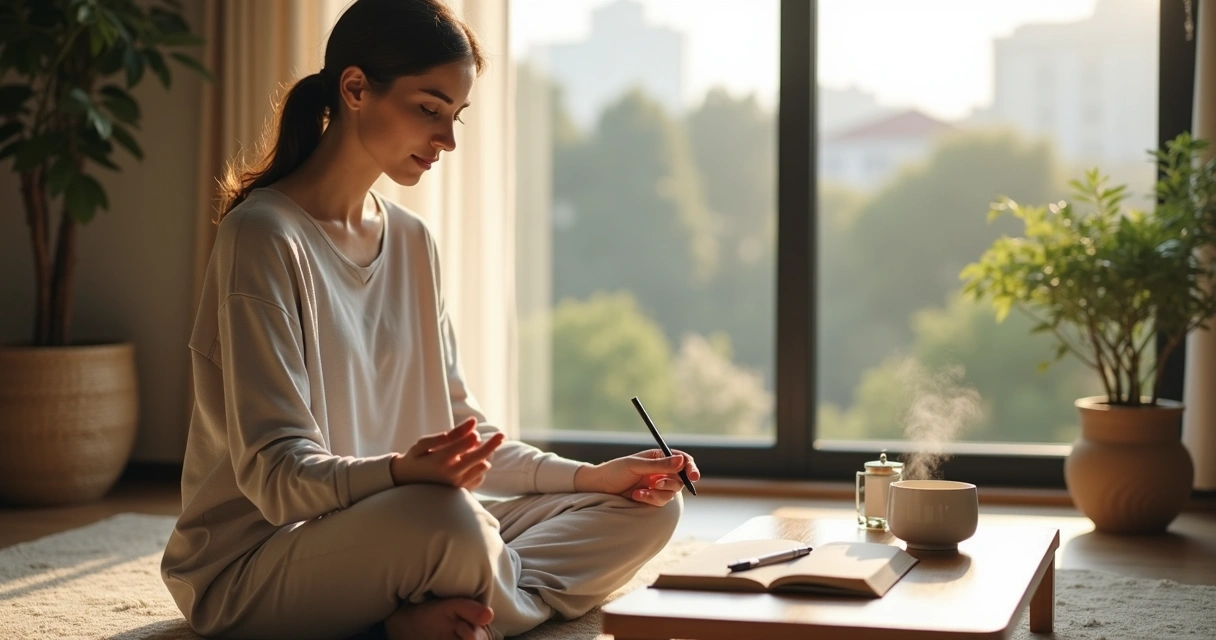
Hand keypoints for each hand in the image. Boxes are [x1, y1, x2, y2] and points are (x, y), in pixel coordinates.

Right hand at [390, 418, 504, 490]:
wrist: (406, 483)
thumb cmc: (416, 458)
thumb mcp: (424, 443)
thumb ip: (449, 434)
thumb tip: (473, 423)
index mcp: (440, 460)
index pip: (464, 444)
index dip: (472, 433)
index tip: (474, 423)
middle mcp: (451, 474)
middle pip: (479, 457)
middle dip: (492, 444)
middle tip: (502, 434)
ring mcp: (457, 485)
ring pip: (482, 467)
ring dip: (483, 456)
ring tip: (474, 448)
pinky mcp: (460, 491)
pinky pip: (479, 478)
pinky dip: (480, 468)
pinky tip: (474, 461)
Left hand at [573, 448, 700, 506]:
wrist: (599, 486)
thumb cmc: (615, 471)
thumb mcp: (635, 465)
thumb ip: (658, 465)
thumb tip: (681, 461)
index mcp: (658, 457)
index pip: (682, 460)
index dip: (690, 467)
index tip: (693, 476)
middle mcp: (660, 471)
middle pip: (680, 479)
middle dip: (670, 483)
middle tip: (656, 484)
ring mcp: (657, 485)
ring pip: (671, 493)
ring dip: (657, 493)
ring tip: (639, 492)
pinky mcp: (651, 498)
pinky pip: (660, 501)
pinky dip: (649, 499)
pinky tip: (635, 496)